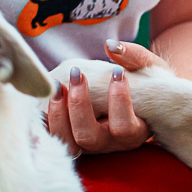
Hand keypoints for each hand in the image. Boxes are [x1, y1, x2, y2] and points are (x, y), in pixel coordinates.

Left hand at [45, 40, 164, 155]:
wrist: (135, 98)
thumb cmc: (145, 82)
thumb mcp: (147, 68)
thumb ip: (133, 56)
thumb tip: (110, 46)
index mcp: (134, 131)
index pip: (124, 128)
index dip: (118, 101)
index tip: (117, 72)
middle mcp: (109, 143)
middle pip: (88, 137)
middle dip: (78, 104)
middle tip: (78, 74)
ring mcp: (87, 146)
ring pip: (66, 142)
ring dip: (58, 113)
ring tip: (57, 84)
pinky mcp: (69, 139)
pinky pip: (51, 138)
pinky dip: (44, 121)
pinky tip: (44, 95)